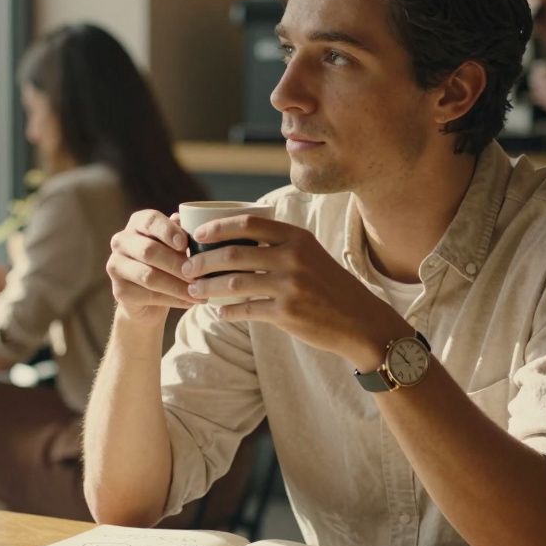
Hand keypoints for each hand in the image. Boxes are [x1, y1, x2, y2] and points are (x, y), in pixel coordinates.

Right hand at [106, 209, 198, 322]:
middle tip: (199, 274)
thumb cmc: (167, 263)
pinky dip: (173, 299)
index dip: (168, 231)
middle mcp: (121, 241)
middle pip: (149, 250)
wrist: (148, 299)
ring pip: (149, 276)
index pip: (150, 220)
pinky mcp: (119, 291)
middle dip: (177, 263)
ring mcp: (116, 266)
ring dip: (177, 285)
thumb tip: (195, 228)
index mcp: (137, 223)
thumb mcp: (176, 246)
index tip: (184, 244)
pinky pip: (149, 295)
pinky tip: (189, 301)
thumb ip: (184, 235)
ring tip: (197, 290)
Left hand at [181, 215, 407, 369]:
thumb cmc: (329, 286)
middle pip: (234, 254)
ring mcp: (290, 286)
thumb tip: (235, 242)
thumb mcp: (311, 255)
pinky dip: (227, 311)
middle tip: (187, 268)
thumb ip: (280, 245)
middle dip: (203, 261)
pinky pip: (246, 310)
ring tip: (194, 291)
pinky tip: (219, 312)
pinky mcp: (287, 313)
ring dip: (208, 287)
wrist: (359, 321)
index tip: (198, 235)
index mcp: (297, 237)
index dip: (218, 227)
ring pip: (233, 283)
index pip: (248, 223)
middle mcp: (293, 257)